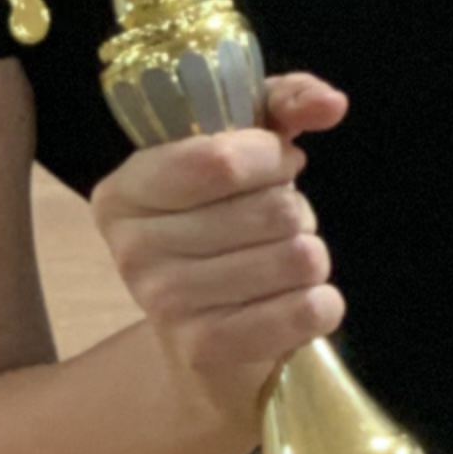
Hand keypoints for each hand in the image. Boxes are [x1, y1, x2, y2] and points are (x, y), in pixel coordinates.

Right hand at [90, 71, 348, 433]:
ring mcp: (164, 304)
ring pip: (297, 258)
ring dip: (309, 256)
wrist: (208, 337)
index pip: (220, 161)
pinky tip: (299, 302)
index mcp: (124, 191)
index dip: (272, 157)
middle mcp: (132, 249)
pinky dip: (321, 303)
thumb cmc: (225, 224)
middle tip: (276, 225)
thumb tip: (328, 104)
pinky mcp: (205, 350)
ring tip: (280, 262)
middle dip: (295, 210)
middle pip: (271, 210)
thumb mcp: (244, 149)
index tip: (279, 164)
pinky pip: (304, 311)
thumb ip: (282, 104)